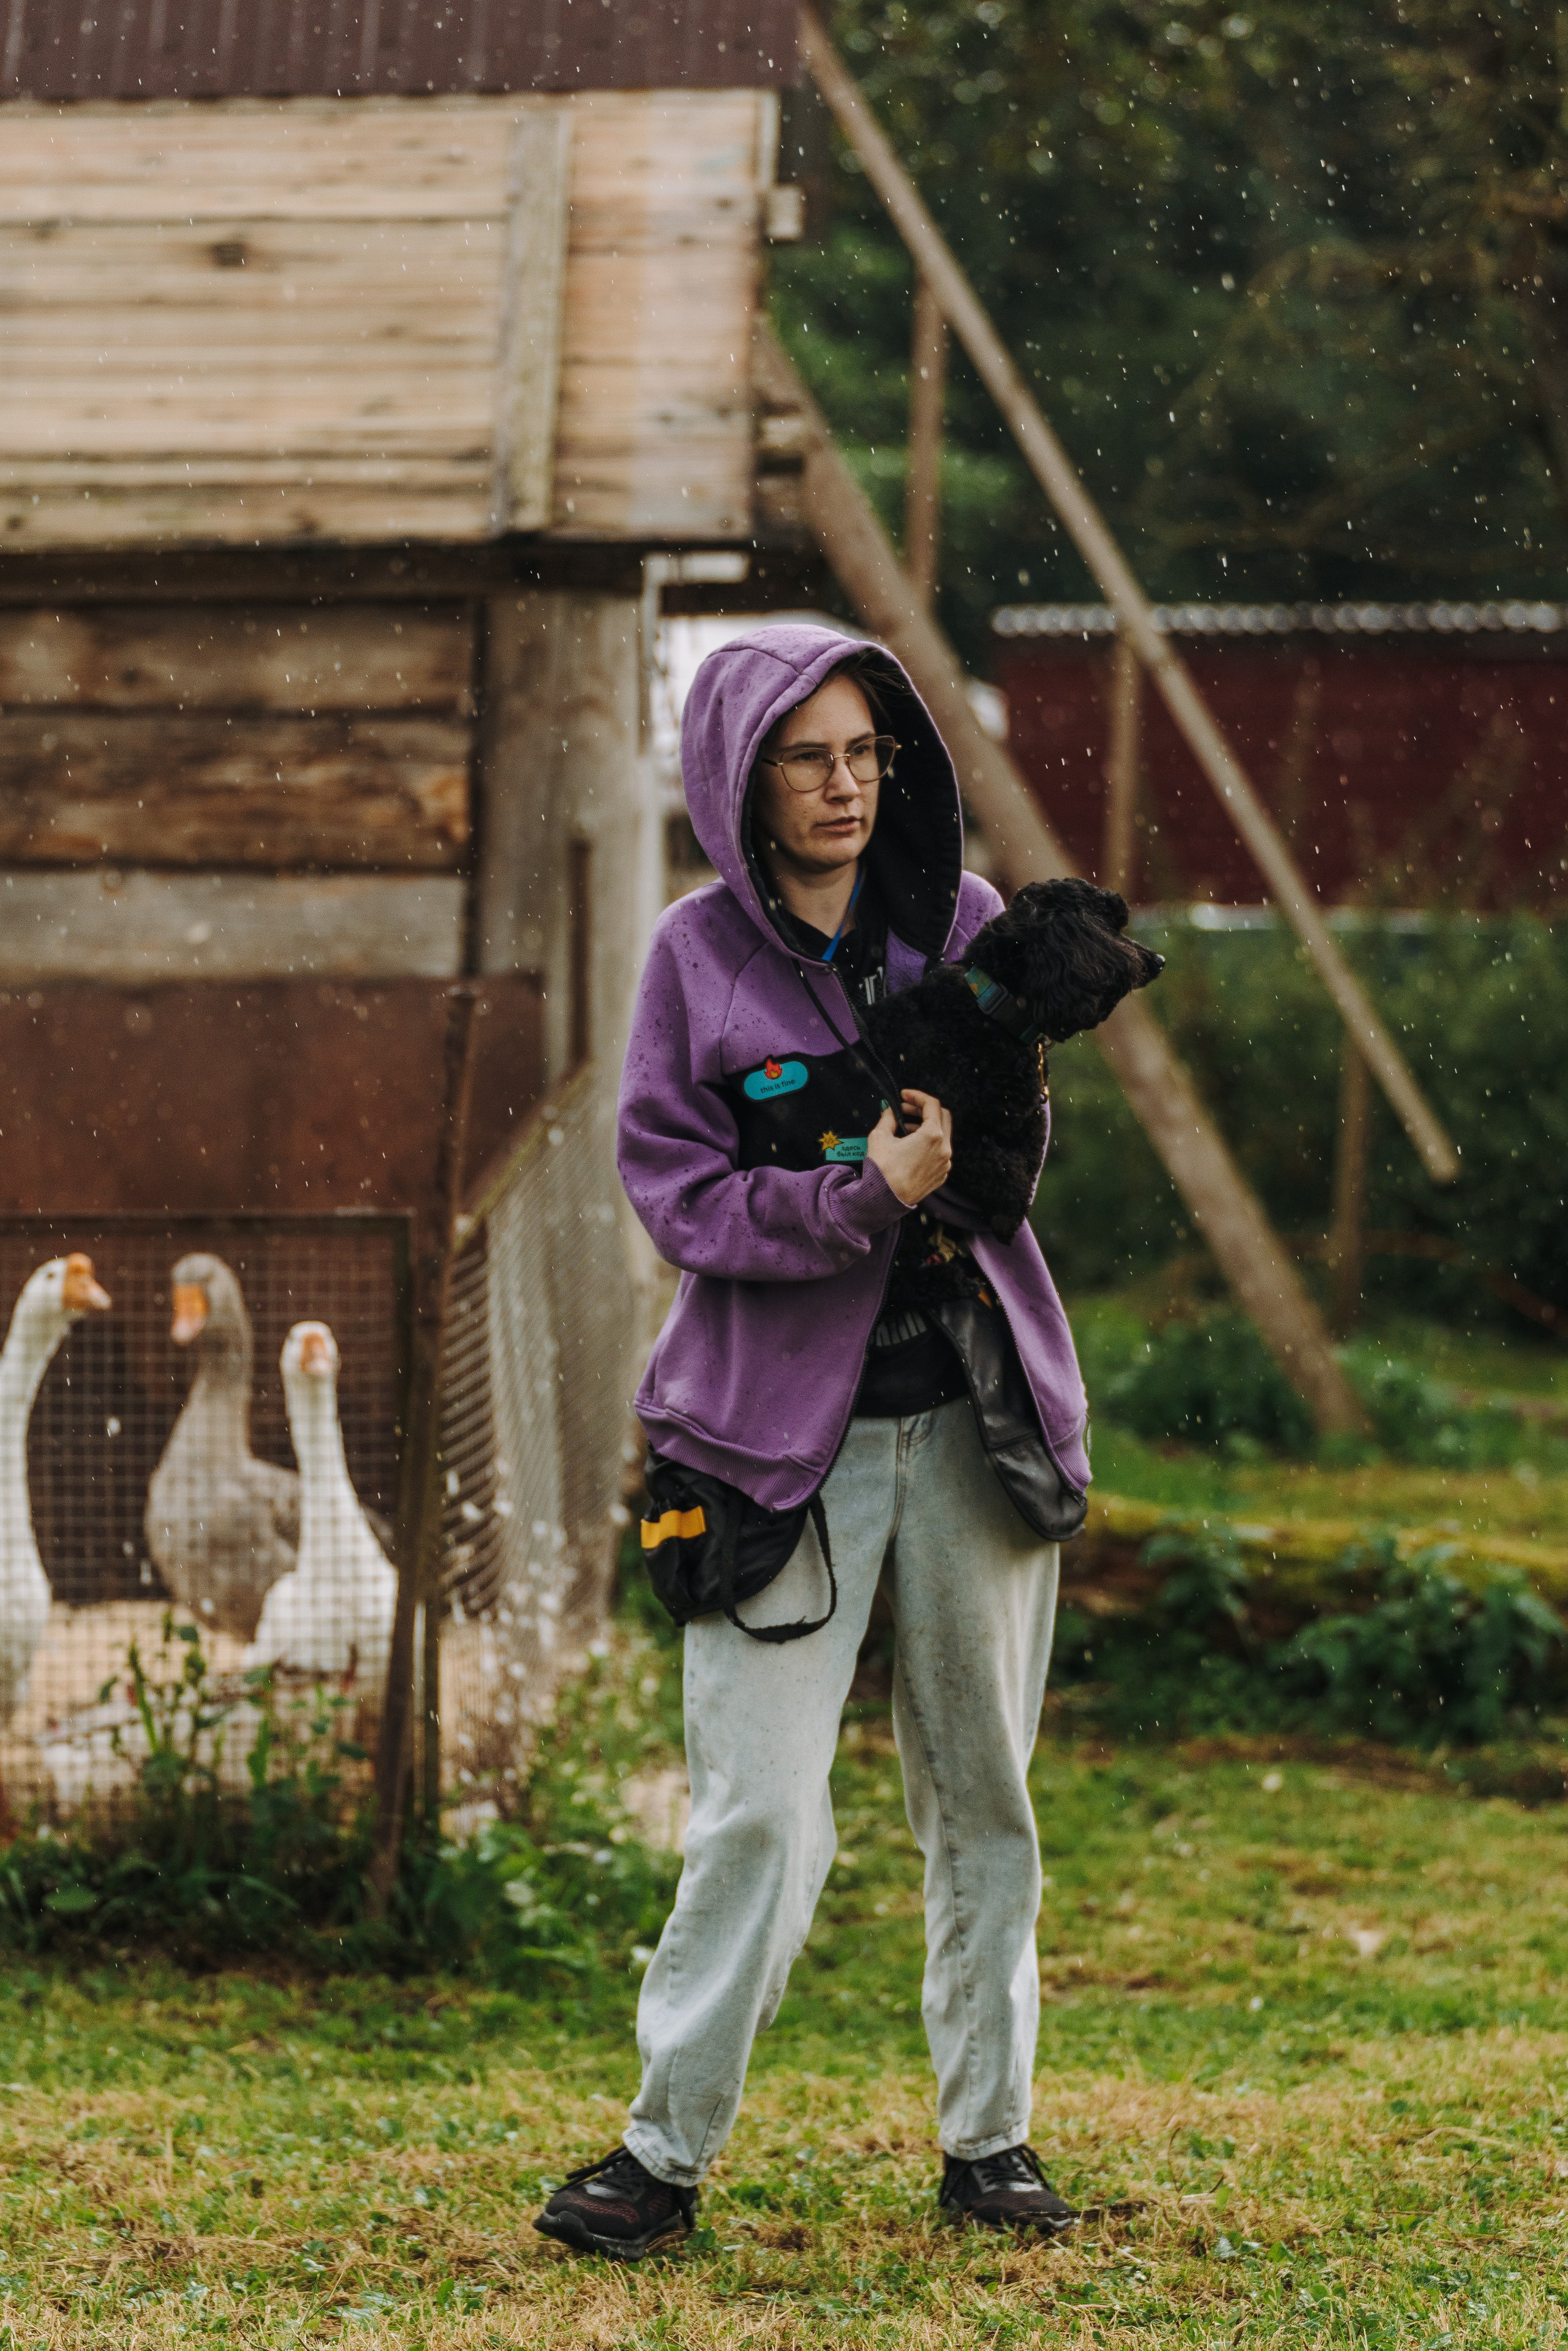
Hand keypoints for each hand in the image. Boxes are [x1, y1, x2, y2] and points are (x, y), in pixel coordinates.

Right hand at [866, 1089, 951, 1206]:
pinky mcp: (941, 1175)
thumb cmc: (882, 1170)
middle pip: (942, 1117)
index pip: (932, 1105)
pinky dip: (928, 1144)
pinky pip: (939, 1153)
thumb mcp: (879, 1137)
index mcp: (932, 1136)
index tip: (905, 1096)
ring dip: (926, 1127)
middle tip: (906, 1109)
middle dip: (924, 1109)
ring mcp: (944, 1164)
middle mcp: (944, 1149)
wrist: (884, 1200)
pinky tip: (911, 1146)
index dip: (917, 1096)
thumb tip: (889, 1111)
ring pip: (942, 1136)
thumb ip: (887, 1118)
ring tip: (905, 1128)